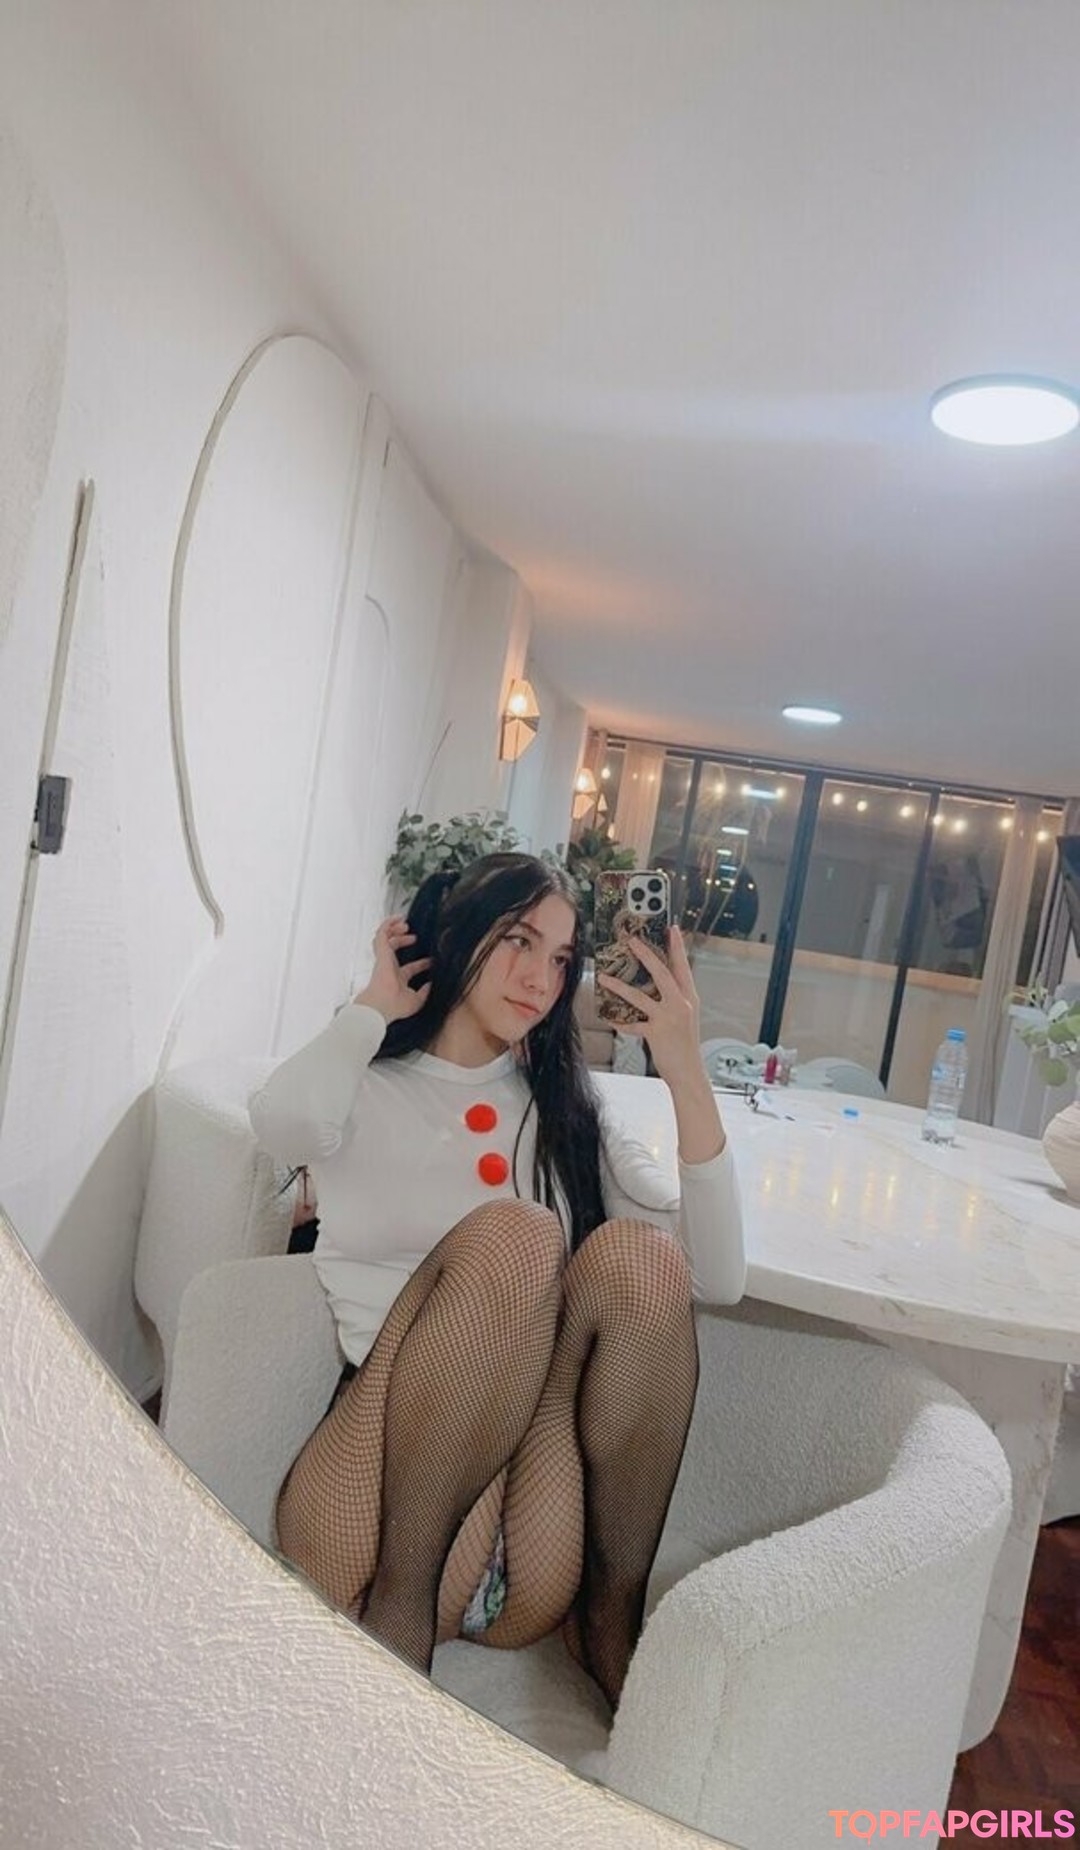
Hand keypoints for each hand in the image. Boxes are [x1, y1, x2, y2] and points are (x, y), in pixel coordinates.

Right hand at [352, 917, 431, 1023]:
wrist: (382, 1005)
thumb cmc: (395, 1006)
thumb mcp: (417, 1001)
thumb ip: (425, 992)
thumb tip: (432, 984)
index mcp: (397, 979)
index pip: (409, 968)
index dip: (421, 963)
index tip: (431, 960)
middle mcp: (389, 968)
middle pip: (394, 950)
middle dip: (404, 941)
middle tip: (415, 937)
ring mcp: (384, 958)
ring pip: (385, 939)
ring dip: (395, 930)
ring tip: (405, 925)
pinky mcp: (381, 951)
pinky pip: (382, 933)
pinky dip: (389, 924)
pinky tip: (397, 918)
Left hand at [594, 925, 703, 1086]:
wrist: (689, 1072)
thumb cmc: (684, 1045)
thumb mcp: (685, 1016)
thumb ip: (674, 999)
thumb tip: (655, 984)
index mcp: (689, 998)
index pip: (683, 967)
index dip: (677, 947)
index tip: (672, 929)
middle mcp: (681, 1004)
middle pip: (662, 973)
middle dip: (647, 955)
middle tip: (633, 940)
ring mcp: (669, 1018)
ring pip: (640, 996)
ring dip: (620, 986)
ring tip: (605, 977)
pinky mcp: (656, 1032)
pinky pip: (632, 1024)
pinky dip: (619, 1020)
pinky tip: (608, 1016)